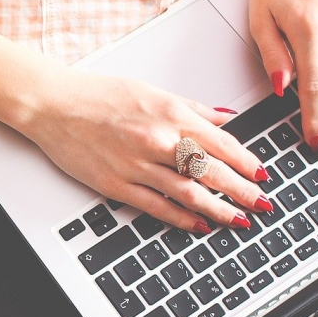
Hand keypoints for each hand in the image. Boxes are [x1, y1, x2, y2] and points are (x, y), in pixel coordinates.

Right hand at [20, 70, 272, 230]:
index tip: (263, 175)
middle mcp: (158, 140)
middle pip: (212, 171)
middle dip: (243, 191)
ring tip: (239, 220)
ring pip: (189, 193)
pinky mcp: (117, 185)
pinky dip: (182, 218)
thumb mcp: (152, 92)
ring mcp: (137, 165)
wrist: (54, 105)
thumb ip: (192, 108)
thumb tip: (225, 119)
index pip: (221, 143)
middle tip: (263, 204)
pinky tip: (200, 225)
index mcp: (170, 114)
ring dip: (219, 209)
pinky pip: (157, 206)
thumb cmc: (98, 96)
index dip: (247, 162)